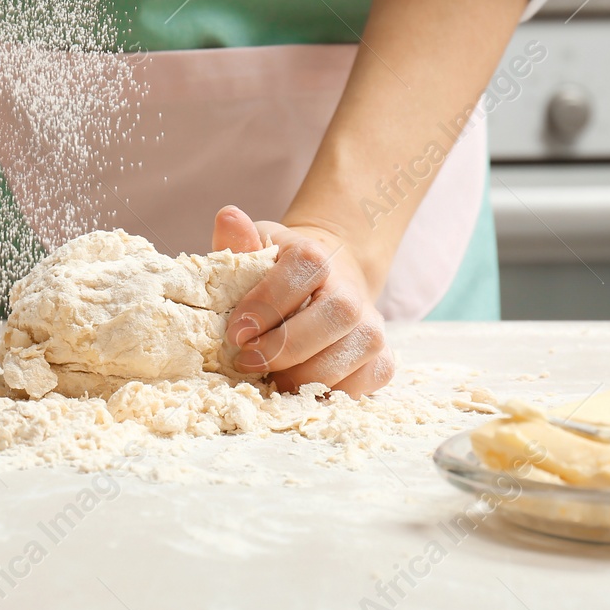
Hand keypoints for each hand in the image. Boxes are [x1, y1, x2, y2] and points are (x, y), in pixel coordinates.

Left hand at [213, 206, 395, 397]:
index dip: (266, 304)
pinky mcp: (382, 356)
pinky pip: (368, 381)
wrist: (323, 283)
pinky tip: (300, 389)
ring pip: (355, 352)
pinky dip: (333, 393)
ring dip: (306, 375)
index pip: (302, 271)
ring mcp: (371, 323)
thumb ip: (238, 242)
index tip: (235, 333)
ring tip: (270, 380)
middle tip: (247, 362)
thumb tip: (228, 216)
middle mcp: (351, 288)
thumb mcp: (252, 251)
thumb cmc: (275, 272)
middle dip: (286, 347)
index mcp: (314, 254)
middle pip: (336, 314)